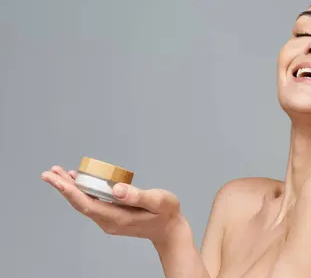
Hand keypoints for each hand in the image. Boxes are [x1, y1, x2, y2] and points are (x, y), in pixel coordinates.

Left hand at [41, 165, 186, 245]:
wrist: (170, 230)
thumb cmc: (166, 213)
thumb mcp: (158, 201)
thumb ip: (138, 195)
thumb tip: (116, 189)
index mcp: (117, 217)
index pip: (86, 204)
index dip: (69, 191)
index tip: (56, 179)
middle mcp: (108, 221)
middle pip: (80, 203)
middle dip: (63, 187)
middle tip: (49, 172)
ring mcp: (109, 220)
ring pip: (84, 203)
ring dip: (71, 189)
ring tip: (59, 173)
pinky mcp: (112, 216)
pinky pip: (92, 203)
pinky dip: (82, 192)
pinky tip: (79, 182)